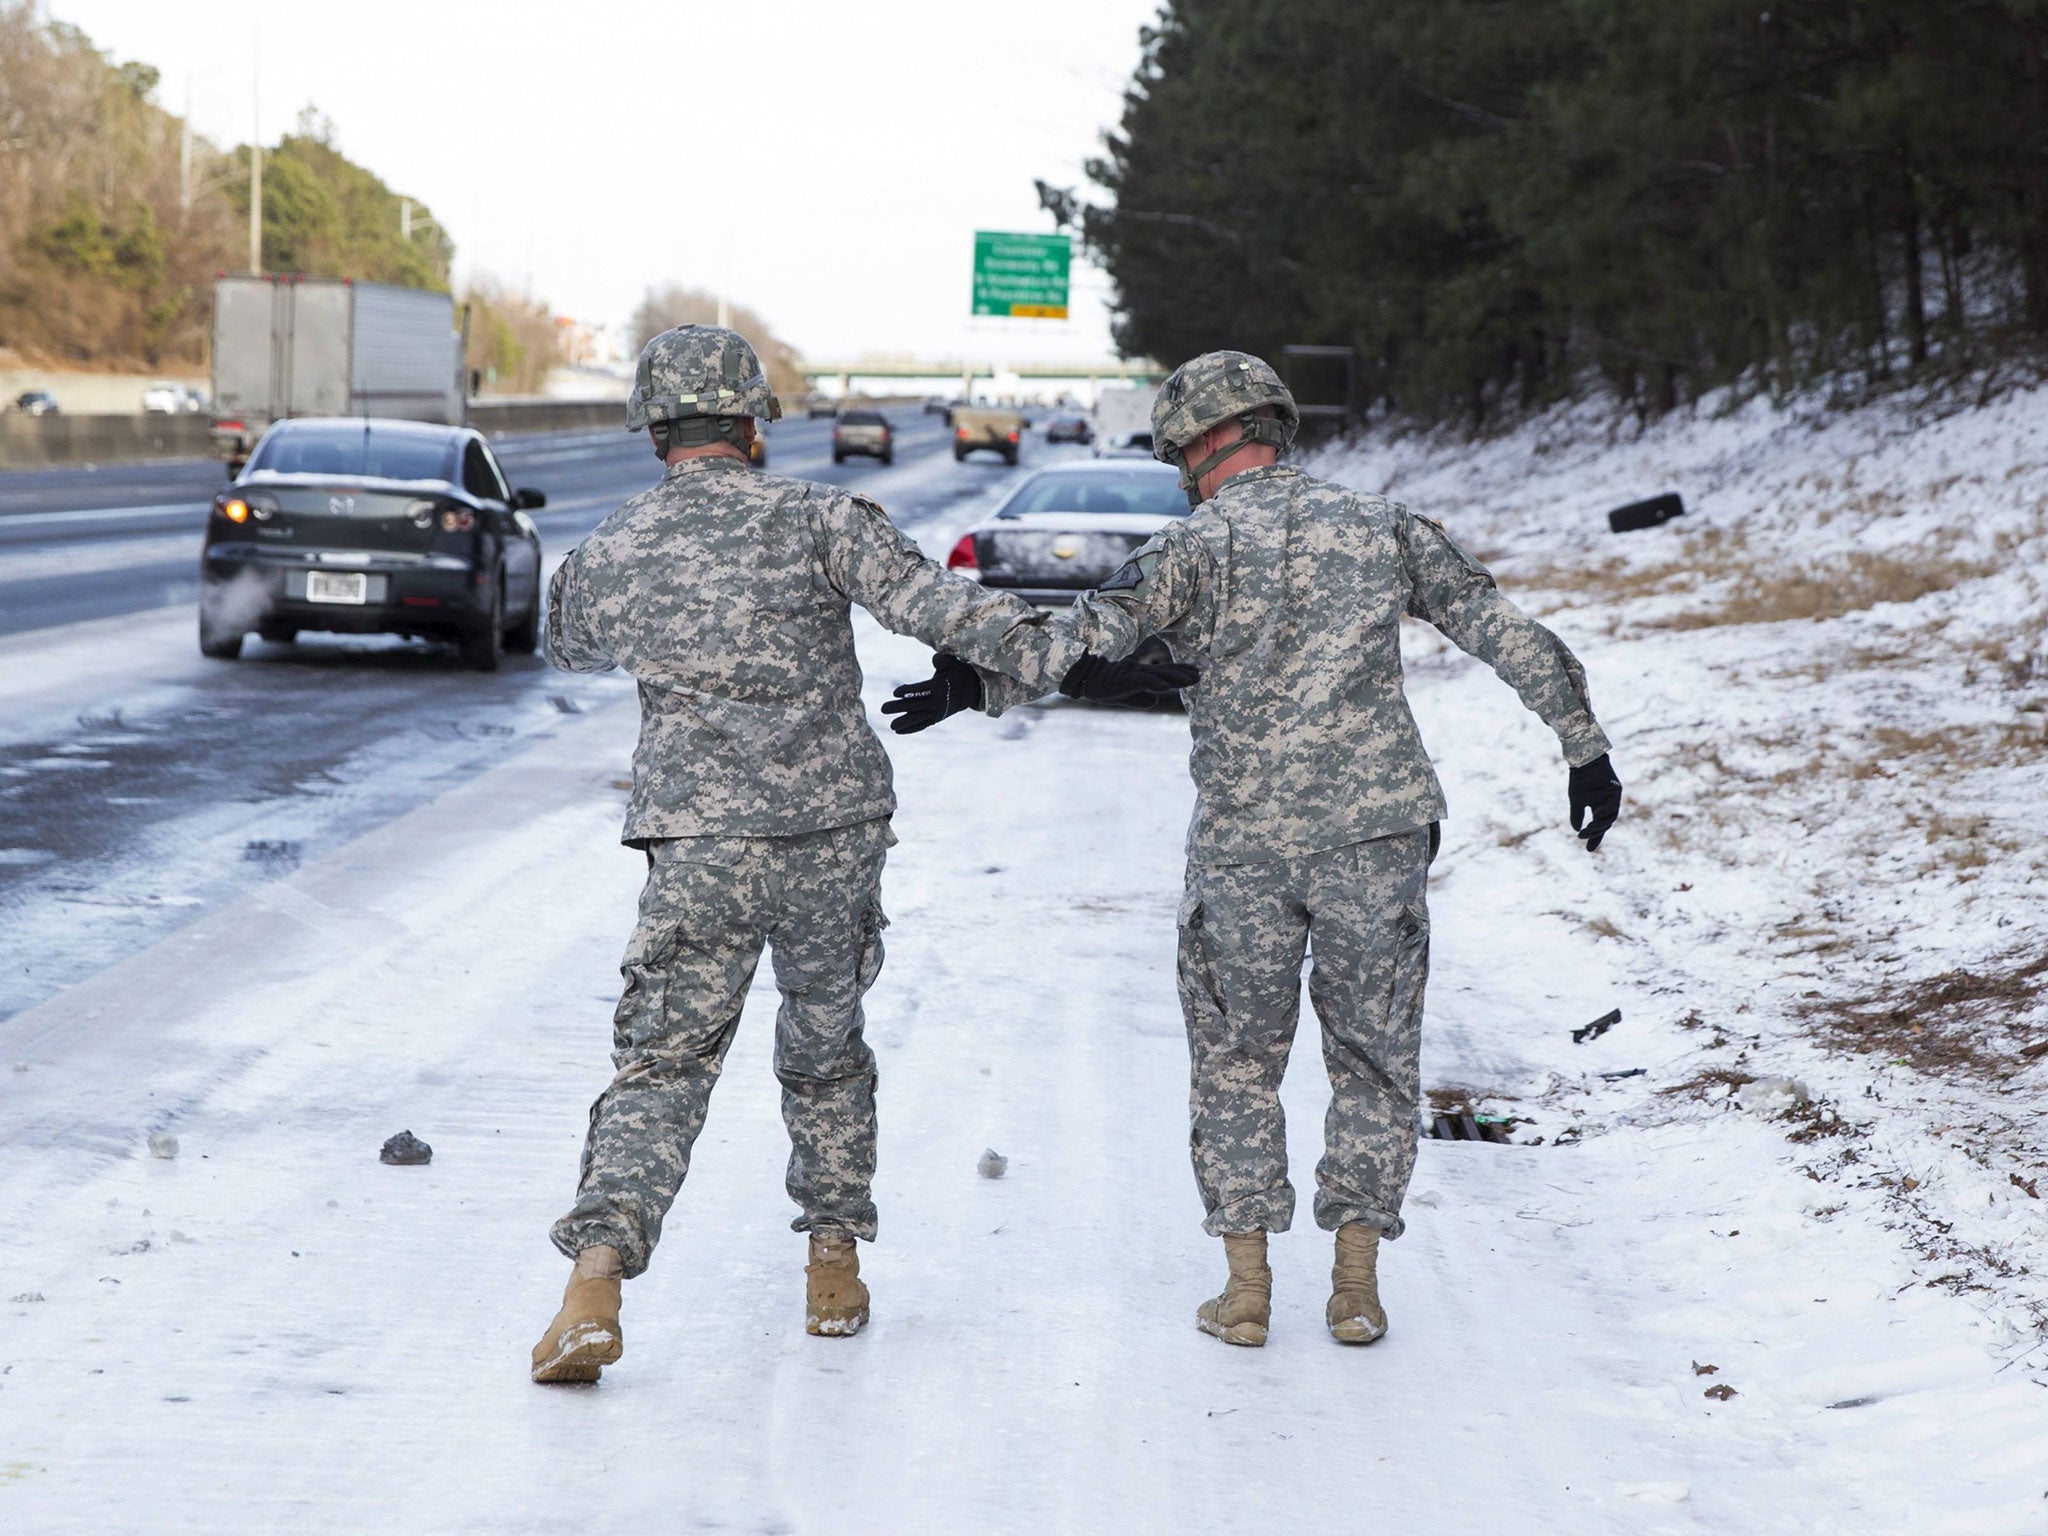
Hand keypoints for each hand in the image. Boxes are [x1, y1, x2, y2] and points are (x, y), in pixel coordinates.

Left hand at [882, 652, 983, 734]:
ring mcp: (937, 712)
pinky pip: (923, 725)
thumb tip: (935, 659)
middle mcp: (937, 702)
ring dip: (904, 723)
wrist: (972, 690)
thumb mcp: (953, 663)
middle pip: (915, 706)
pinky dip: (912, 728)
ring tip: (891, 726)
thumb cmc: (958, 673)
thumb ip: (943, 660)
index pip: (921, 690)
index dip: (908, 691)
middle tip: (883, 708)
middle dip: (899, 708)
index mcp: (939, 687)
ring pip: (918, 719)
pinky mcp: (937, 718)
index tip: (895, 693)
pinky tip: (899, 731)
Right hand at [1058, 651, 1200, 701]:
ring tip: (1192, 679)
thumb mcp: (1121, 694)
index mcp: (1138, 674)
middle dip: (1182, 673)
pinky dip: (1155, 682)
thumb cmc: (1098, 683)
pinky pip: (1142, 680)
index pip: (1163, 672)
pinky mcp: (1124, 678)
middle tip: (1200, 674)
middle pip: (1165, 672)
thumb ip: (1138, 697)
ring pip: (1158, 675)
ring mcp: (1131, 673)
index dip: (1179, 672)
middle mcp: (1137, 671)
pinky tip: (1166, 687)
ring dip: (1175, 677)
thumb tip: (1154, 701)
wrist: (1078, 675)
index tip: (1196, 673)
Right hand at [1568, 753, 1621, 851]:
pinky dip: (1605, 813)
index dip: (1594, 838)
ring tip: (1589, 830)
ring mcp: (1613, 797)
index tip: (1588, 850)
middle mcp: (1608, 803)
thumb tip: (1576, 830)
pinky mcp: (1616, 789)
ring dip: (1600, 825)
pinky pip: (1612, 805)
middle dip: (1596, 833)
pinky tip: (1596, 817)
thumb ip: (1577, 815)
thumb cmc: (1580, 779)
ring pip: (1610, 817)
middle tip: (1585, 839)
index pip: (1599, 826)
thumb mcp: (1576, 800)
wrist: (1583, 761)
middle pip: (1605, 823)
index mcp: (1599, 806)